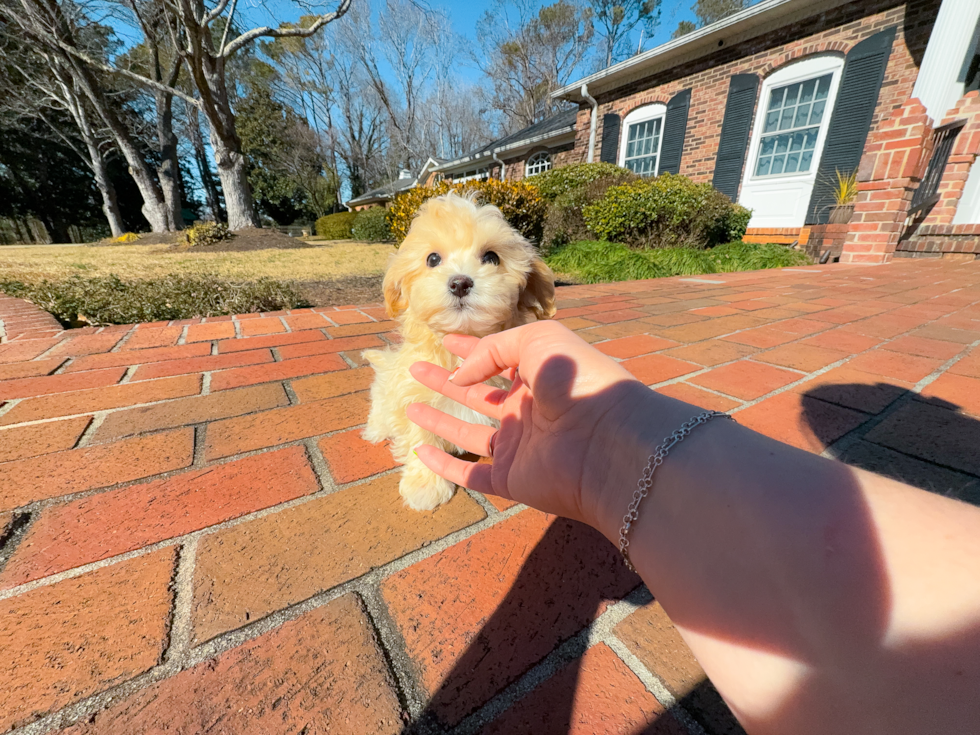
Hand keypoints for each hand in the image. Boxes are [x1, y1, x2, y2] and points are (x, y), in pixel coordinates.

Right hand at [406, 321, 684, 534]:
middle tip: (416, 369)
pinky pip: (471, 473)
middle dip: (448, 381)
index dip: (471, 350)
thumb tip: (460, 377)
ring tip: (409, 406)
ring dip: (439, 420)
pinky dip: (445, 466)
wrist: (605, 439)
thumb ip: (493, 350)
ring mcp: (518, 447)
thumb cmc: (578, 379)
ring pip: (469, 433)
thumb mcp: (537, 340)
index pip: (497, 359)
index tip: (445, 340)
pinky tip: (421, 453)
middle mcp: (527, 411)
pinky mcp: (511, 478)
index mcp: (539, 376)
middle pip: (478, 396)